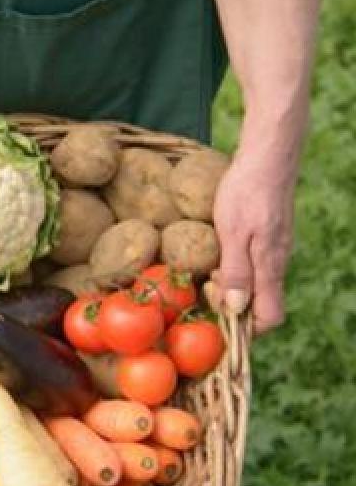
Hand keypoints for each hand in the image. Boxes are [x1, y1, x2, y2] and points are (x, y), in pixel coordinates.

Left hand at [212, 151, 297, 333]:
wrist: (267, 156)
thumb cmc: (247, 191)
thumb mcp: (233, 233)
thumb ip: (236, 272)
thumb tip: (236, 309)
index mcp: (270, 267)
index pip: (270, 318)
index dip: (246, 329)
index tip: (219, 319)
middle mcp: (277, 263)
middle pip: (261, 305)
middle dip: (232, 306)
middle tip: (208, 285)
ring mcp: (275, 250)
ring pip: (256, 285)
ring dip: (231, 286)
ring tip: (210, 269)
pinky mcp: (270, 238)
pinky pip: (254, 266)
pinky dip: (235, 269)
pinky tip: (218, 254)